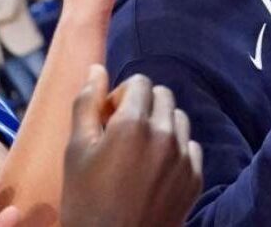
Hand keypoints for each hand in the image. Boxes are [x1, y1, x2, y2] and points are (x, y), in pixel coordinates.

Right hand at [62, 66, 202, 226]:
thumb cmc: (85, 201)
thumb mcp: (76, 150)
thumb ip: (86, 103)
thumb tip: (96, 69)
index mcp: (132, 124)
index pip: (139, 82)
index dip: (121, 95)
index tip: (108, 118)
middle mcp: (164, 135)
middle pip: (162, 96)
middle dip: (142, 105)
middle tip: (122, 132)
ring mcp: (183, 159)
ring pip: (178, 119)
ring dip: (161, 124)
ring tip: (140, 151)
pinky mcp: (195, 179)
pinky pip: (191, 147)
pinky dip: (175, 149)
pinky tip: (155, 169)